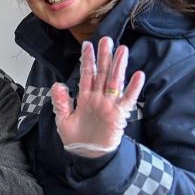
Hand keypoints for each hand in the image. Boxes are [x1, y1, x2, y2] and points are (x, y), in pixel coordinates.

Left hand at [51, 36, 144, 156]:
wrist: (88, 156)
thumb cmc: (77, 138)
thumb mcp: (63, 119)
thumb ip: (61, 102)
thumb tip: (57, 84)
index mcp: (85, 97)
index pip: (86, 75)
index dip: (87, 60)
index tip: (87, 45)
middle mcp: (98, 98)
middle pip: (102, 73)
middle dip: (104, 56)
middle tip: (106, 39)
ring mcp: (109, 105)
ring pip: (114, 81)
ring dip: (118, 66)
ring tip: (122, 50)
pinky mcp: (118, 115)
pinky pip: (127, 100)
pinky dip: (133, 88)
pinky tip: (138, 75)